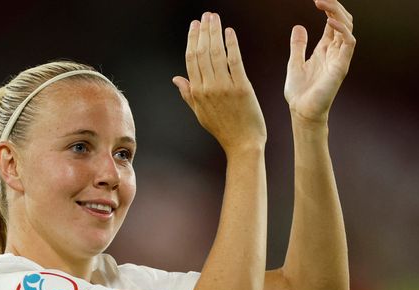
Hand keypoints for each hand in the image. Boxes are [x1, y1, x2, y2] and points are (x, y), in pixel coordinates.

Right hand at [173, 12, 266, 153]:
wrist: (243, 143)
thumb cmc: (223, 129)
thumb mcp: (200, 113)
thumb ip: (188, 94)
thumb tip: (176, 78)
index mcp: (197, 93)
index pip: (191, 60)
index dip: (192, 40)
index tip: (194, 25)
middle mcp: (208, 88)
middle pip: (202, 52)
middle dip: (203, 31)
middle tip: (205, 15)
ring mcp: (224, 87)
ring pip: (216, 53)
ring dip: (215, 32)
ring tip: (215, 18)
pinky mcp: (242, 87)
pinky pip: (234, 61)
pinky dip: (231, 44)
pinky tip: (229, 32)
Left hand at [284, 0, 355, 123]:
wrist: (301, 112)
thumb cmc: (299, 92)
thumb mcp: (294, 63)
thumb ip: (298, 46)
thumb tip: (299, 27)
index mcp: (325, 49)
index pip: (333, 22)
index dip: (328, 8)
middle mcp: (335, 51)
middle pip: (342, 21)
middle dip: (334, 6)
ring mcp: (340, 58)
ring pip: (348, 28)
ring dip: (337, 13)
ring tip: (324, 3)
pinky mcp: (341, 66)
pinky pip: (349, 43)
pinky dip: (342, 30)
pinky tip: (330, 22)